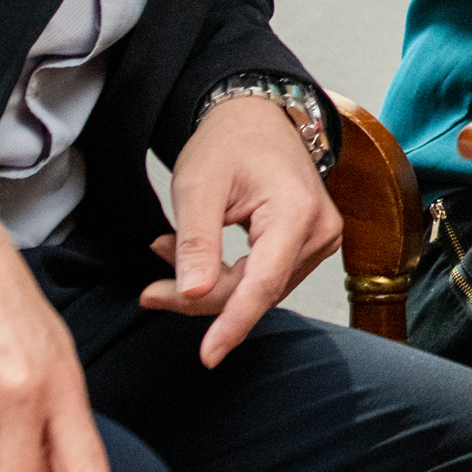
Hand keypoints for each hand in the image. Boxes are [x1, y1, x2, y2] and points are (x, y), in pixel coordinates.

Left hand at [142, 93, 342, 367]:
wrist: (256, 117)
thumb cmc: (229, 142)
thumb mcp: (197, 186)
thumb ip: (196, 243)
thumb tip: (194, 295)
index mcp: (297, 211)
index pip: (264, 283)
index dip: (233, 322)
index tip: (208, 355)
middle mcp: (320, 230)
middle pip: (257, 290)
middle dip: (203, 297)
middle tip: (151, 290)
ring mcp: (320, 240)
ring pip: (259, 290)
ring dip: (212, 286)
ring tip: (168, 254)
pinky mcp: (309, 245)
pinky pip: (266, 278)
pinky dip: (228, 277)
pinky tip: (197, 259)